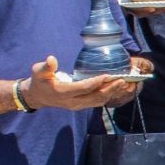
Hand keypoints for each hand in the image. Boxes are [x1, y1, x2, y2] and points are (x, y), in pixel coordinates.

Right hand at [25, 55, 141, 110]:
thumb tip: (51, 60)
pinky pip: (98, 102)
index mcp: (63, 92)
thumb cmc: (39, 81)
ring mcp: (78, 105)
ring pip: (99, 101)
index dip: (96, 82)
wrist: (37, 96)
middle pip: (95, 97)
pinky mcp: (82, 105)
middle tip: (124, 80)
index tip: (108, 75)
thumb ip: (45, 67)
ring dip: (113, 93)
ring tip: (126, 84)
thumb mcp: (38, 72)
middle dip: (111, 89)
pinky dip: (109, 95)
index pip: (83, 88)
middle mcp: (73, 101)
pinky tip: (118, 88)